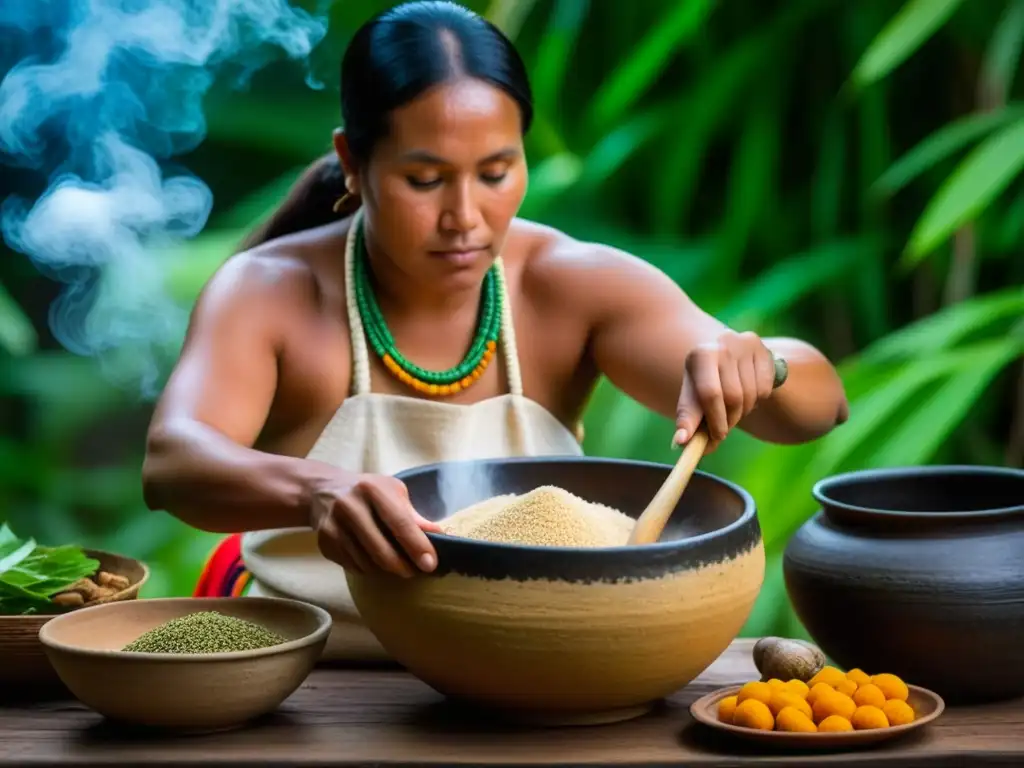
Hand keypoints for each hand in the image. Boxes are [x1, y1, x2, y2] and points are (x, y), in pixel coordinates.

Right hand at [308, 471, 442, 577]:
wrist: (323, 490)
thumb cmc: (367, 491)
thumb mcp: (392, 492)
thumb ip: (413, 515)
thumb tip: (439, 535)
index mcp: (372, 489)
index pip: (399, 522)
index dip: (417, 546)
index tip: (430, 564)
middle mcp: (350, 506)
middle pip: (381, 549)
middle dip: (403, 566)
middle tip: (415, 571)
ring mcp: (333, 526)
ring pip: (367, 563)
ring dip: (385, 570)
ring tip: (394, 563)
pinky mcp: (325, 543)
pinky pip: (353, 566)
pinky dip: (368, 568)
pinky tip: (372, 557)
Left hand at [674, 330, 778, 452]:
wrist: (724, 352)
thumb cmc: (704, 379)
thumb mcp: (692, 394)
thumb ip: (687, 418)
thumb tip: (681, 442)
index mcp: (701, 354)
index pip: (710, 394)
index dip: (715, 420)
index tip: (717, 437)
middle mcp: (724, 345)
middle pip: (733, 397)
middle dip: (729, 419)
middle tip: (724, 429)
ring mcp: (748, 346)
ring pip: (751, 395)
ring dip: (743, 412)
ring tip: (733, 409)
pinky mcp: (765, 352)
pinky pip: (765, 390)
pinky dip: (757, 401)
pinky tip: (747, 394)